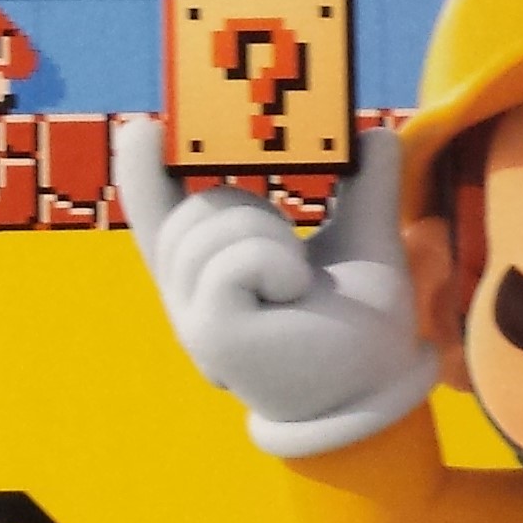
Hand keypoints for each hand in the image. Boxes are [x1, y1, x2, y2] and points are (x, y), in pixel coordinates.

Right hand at [114, 122, 439, 456]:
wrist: (379, 390)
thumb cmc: (364, 327)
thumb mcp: (363, 238)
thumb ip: (363, 186)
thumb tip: (378, 134)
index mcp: (212, 275)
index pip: (160, 217)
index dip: (143, 175)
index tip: (144, 132)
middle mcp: (190, 299)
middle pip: (192, 209)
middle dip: (250, 210)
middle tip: (294, 261)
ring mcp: (192, 319)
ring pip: (211, 222)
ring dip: (273, 237)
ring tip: (299, 283)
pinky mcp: (210, 334)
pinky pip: (234, 259)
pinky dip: (276, 261)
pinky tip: (296, 292)